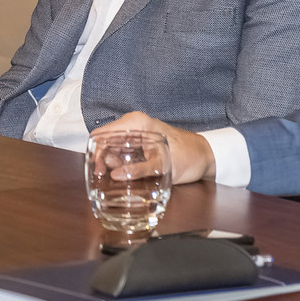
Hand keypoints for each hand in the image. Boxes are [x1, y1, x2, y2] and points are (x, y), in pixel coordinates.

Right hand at [94, 112, 214, 183]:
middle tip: (102, 178)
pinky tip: (122, 174)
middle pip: (104, 141)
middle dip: (101, 160)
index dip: (95, 152)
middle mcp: (132, 124)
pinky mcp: (140, 142)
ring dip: (110, 163)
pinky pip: (121, 151)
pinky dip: (118, 162)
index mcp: (135, 123)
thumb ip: (137, 170)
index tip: (97, 171)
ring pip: (111, 147)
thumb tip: (114, 176)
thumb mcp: (161, 166)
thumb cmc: (187, 157)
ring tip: (115, 178)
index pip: (101, 134)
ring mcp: (135, 133)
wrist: (204, 156)